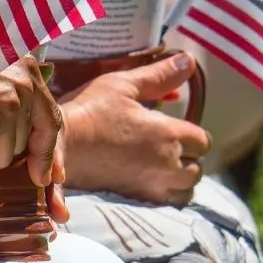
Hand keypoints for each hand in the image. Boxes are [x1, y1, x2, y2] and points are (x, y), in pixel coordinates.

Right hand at [0, 25, 65, 191]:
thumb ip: (7, 83)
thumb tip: (16, 120)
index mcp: (26, 67)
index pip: (49, 117)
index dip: (47, 150)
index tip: (46, 174)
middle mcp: (25, 87)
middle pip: (26, 140)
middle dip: (2, 147)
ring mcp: (11, 109)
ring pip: (6, 154)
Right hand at [60, 52, 209, 204]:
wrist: (60, 146)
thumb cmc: (91, 111)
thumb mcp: (123, 85)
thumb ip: (159, 75)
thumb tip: (189, 59)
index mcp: (168, 134)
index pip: (202, 141)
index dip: (192, 133)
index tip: (173, 126)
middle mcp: (166, 164)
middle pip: (197, 169)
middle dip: (189, 158)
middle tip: (168, 145)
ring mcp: (151, 185)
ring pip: (185, 190)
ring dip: (179, 179)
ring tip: (162, 165)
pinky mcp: (135, 199)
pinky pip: (165, 202)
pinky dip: (164, 193)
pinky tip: (147, 180)